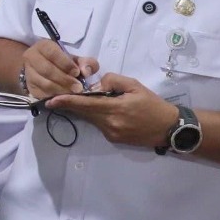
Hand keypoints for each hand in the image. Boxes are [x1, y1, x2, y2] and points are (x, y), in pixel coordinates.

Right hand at [21, 40, 97, 98]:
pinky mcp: (30, 87)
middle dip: (64, 80)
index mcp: (43, 46)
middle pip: (47, 70)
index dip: (65, 64)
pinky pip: (41, 94)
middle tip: (78, 88)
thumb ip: (86, 62)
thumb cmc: (62, 62)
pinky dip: (54, 97)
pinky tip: (63, 98)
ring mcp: (28, 73)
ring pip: (44, 84)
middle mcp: (31, 58)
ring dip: (60, 90)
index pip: (53, 53)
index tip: (77, 73)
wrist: (44, 69)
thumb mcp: (75, 58)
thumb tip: (87, 71)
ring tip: (72, 94)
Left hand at [48, 72, 177, 148]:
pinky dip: (95, 116)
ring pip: (90, 119)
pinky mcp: (113, 139)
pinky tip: (100, 109)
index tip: (50, 100)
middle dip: (70, 104)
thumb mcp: (135, 85)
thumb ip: (112, 81)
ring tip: (78, 99)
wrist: (169, 128)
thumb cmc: (153, 104)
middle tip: (56, 97)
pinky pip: (98, 124)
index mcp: (115, 108)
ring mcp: (111, 133)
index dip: (66, 102)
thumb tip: (95, 85)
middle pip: (83, 112)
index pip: (85, 104)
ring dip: (83, 109)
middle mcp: (110, 124)